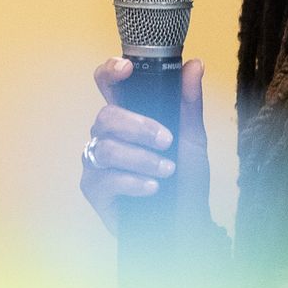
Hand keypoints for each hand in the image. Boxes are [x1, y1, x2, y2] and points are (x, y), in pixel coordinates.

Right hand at [81, 57, 212, 235]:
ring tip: (167, 171)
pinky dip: (133, 181)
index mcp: (128, 116)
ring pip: (106, 148)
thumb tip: (194, 64)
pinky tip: (153, 188)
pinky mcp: (93, 189)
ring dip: (142, 158)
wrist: (186, 222)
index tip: (126, 69)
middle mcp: (107, 135)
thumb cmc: (186, 180)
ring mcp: (97, 162)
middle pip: (106, 116)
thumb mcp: (193, 138)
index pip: (107, 85)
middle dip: (138, 127)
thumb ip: (189, 102)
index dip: (110, 72)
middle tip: (167, 141)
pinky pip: (105, 178)